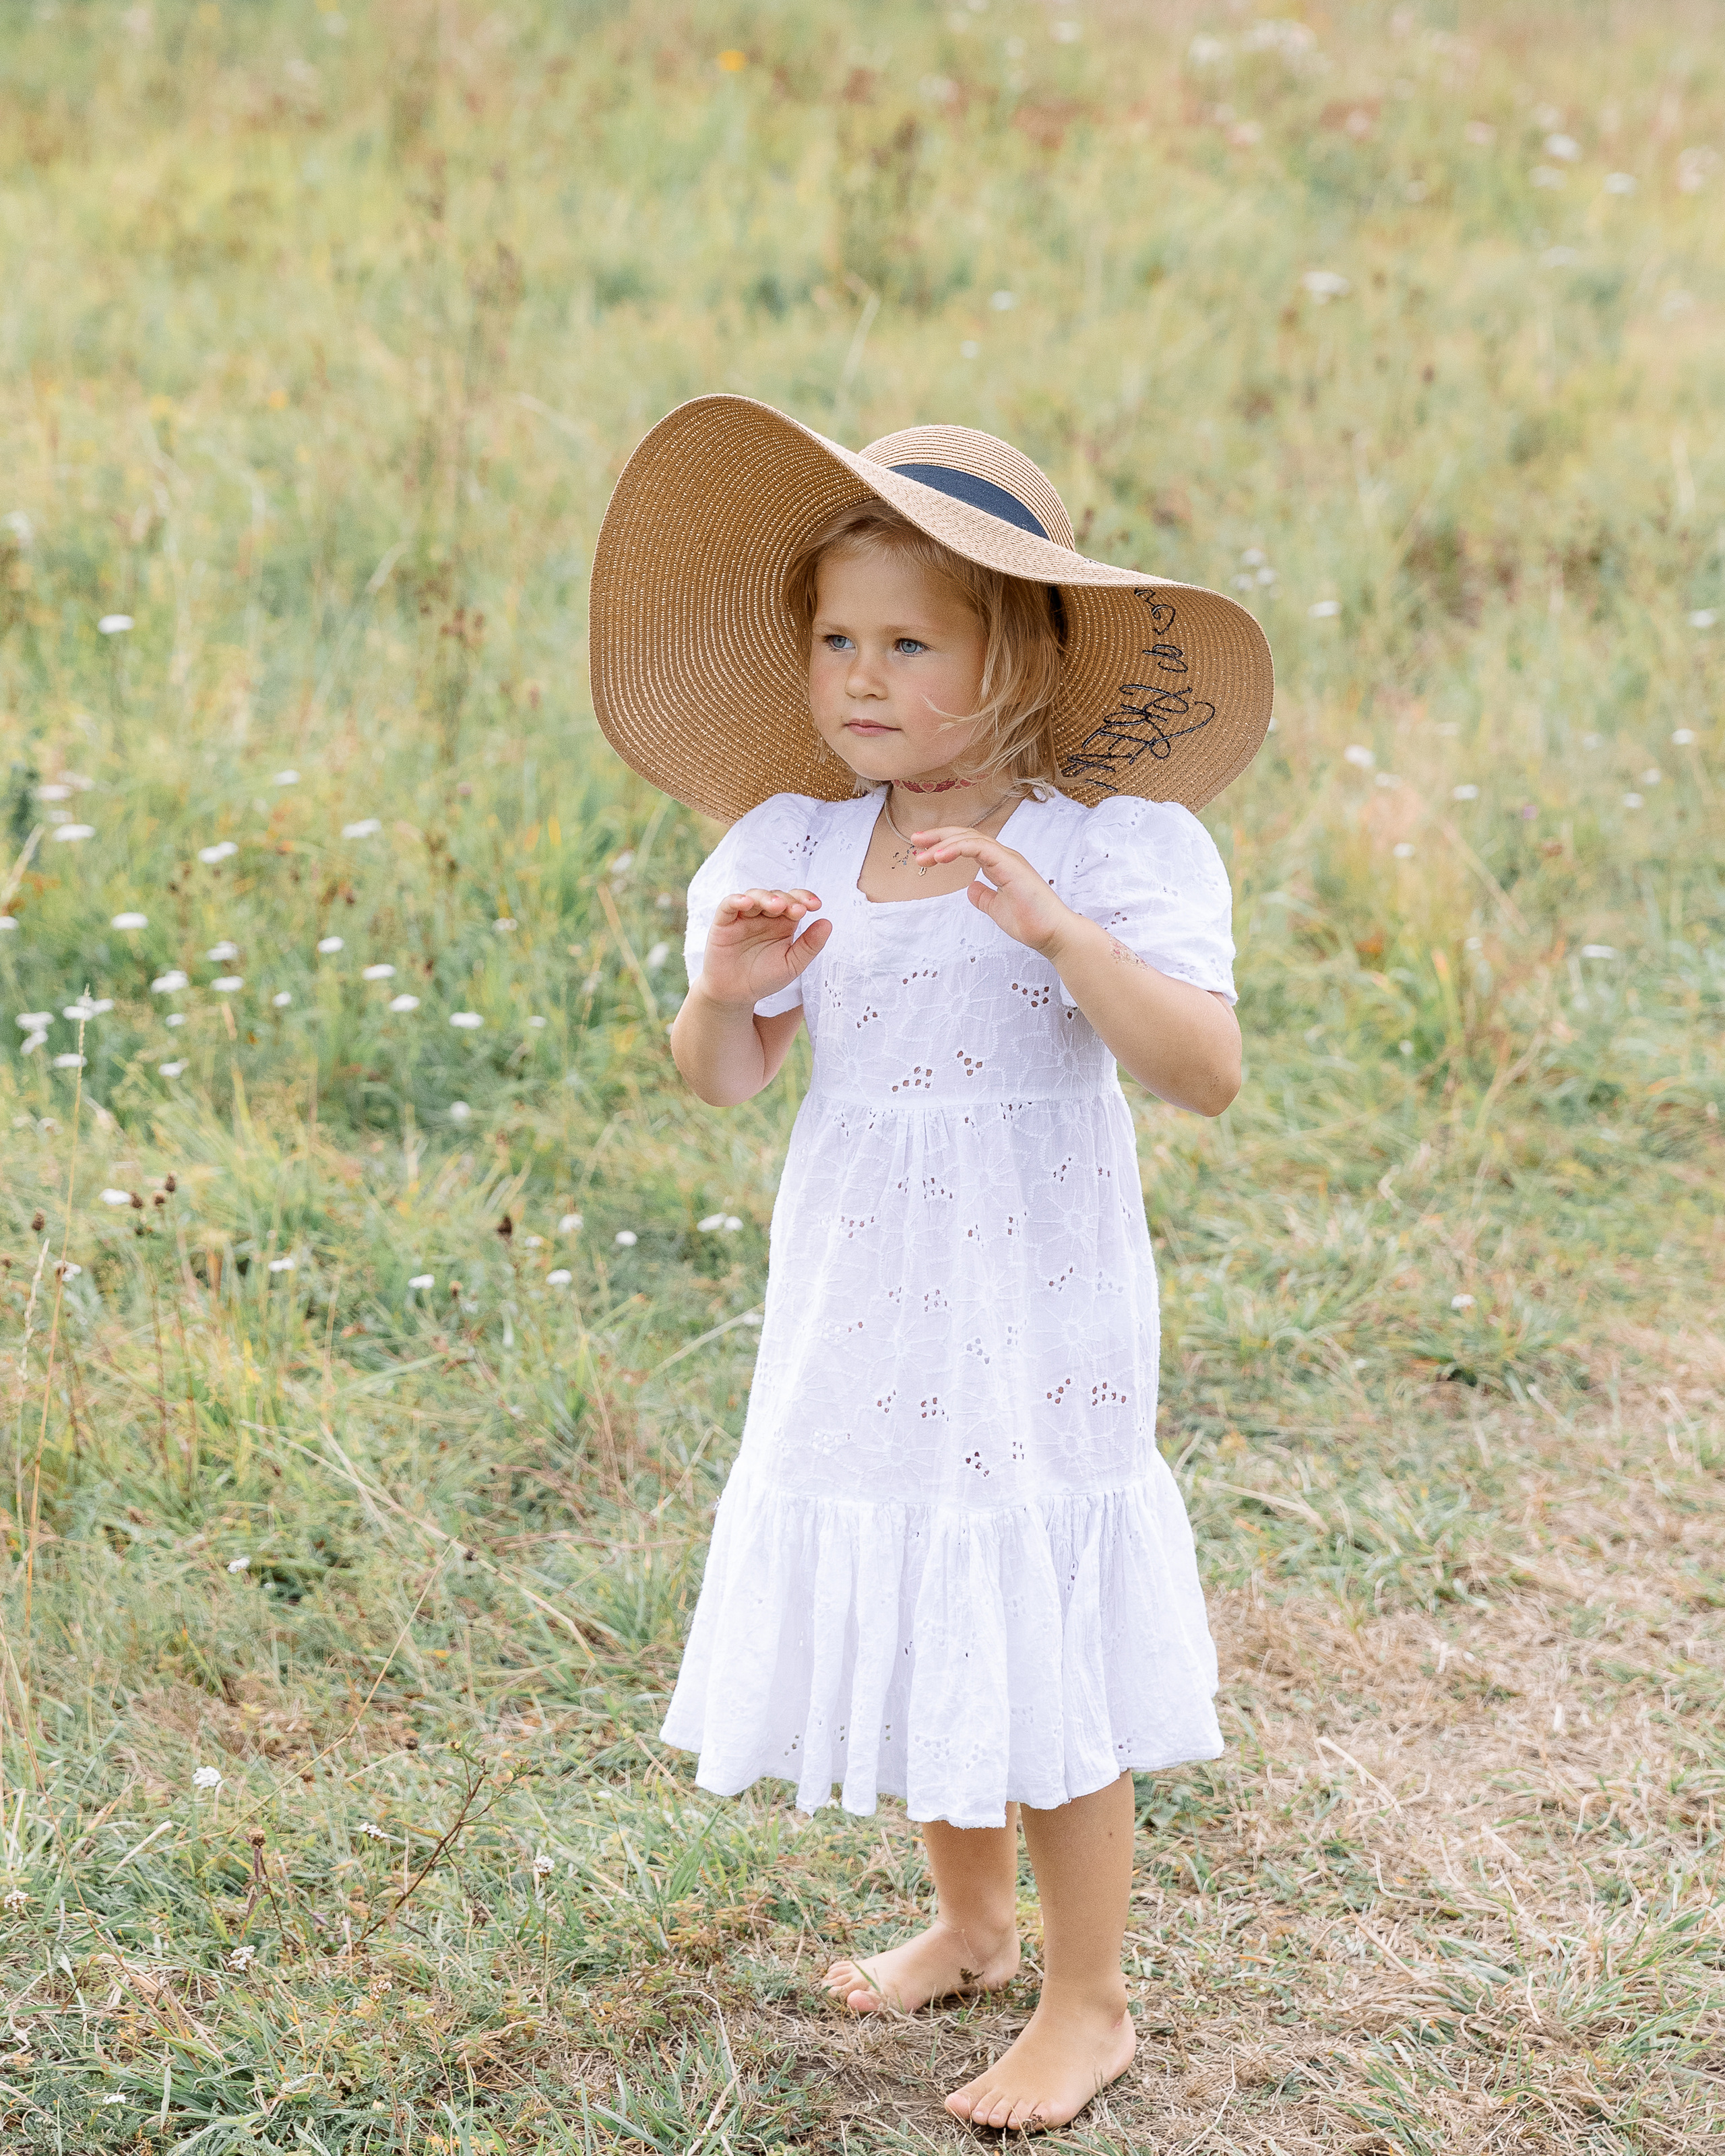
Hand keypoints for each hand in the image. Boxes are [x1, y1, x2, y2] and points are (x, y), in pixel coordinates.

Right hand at [695, 887, 831, 1008]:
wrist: (735, 995)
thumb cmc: (763, 978)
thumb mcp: (792, 964)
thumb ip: (809, 945)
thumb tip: (827, 923)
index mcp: (782, 923)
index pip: (795, 901)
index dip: (805, 898)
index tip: (816, 905)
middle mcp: (764, 916)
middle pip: (777, 896)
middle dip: (788, 900)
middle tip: (797, 910)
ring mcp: (744, 917)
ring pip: (754, 896)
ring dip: (766, 897)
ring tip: (776, 905)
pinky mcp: (724, 922)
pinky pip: (728, 905)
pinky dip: (736, 900)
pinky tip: (746, 902)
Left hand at [907, 828, 1077, 955]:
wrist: (1052, 934)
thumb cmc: (1031, 922)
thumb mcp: (997, 909)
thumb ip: (984, 897)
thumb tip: (970, 889)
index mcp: (1000, 864)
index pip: (968, 844)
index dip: (944, 844)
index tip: (922, 852)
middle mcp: (1003, 856)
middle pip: (966, 835)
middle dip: (938, 836)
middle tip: (915, 840)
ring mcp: (1008, 858)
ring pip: (971, 838)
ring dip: (943, 843)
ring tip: (923, 854)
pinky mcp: (1010, 865)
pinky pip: (980, 848)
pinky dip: (958, 848)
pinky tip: (940, 856)